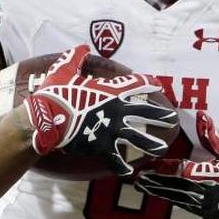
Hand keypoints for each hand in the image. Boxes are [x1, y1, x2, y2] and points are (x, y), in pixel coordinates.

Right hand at [23, 45, 178, 174]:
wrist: (47, 118)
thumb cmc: (56, 93)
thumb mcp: (64, 69)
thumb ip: (76, 57)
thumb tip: (82, 47)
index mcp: (111, 91)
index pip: (135, 84)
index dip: (147, 84)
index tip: (156, 85)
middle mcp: (117, 110)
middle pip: (146, 112)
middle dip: (160, 116)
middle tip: (172, 119)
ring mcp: (112, 130)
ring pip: (138, 138)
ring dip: (151, 143)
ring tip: (162, 149)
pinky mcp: (102, 146)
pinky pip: (116, 159)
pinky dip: (123, 166)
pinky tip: (131, 172)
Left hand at [134, 112, 218, 218]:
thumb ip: (214, 136)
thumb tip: (202, 116)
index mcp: (215, 176)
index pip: (185, 172)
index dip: (166, 168)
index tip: (150, 165)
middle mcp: (208, 193)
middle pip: (176, 187)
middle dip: (155, 183)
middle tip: (137, 178)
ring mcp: (207, 206)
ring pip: (177, 198)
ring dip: (159, 192)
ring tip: (141, 186)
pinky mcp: (206, 214)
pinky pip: (185, 205)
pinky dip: (171, 199)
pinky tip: (159, 194)